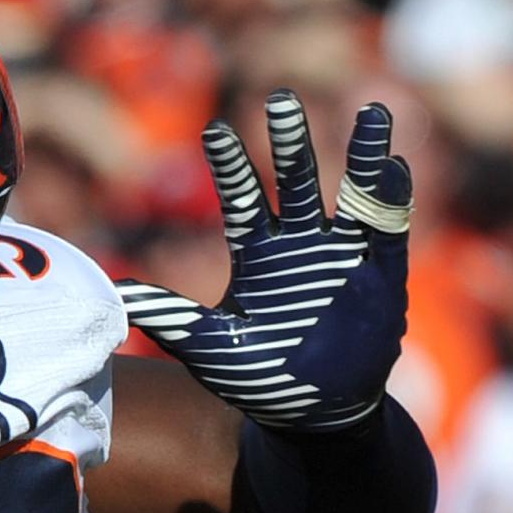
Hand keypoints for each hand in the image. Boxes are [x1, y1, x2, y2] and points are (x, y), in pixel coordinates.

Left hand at [117, 93, 411, 429]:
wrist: (313, 412)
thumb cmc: (258, 377)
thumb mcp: (209, 348)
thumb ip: (171, 318)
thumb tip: (117, 295)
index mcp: (258, 254)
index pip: (242, 199)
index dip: (231, 166)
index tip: (214, 130)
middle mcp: (301, 245)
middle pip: (297, 182)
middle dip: (290, 143)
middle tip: (282, 99)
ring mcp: (344, 257)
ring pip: (354, 195)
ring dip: (363, 155)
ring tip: (371, 111)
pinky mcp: (381, 277)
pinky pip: (389, 232)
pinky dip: (393, 201)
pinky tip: (395, 167)